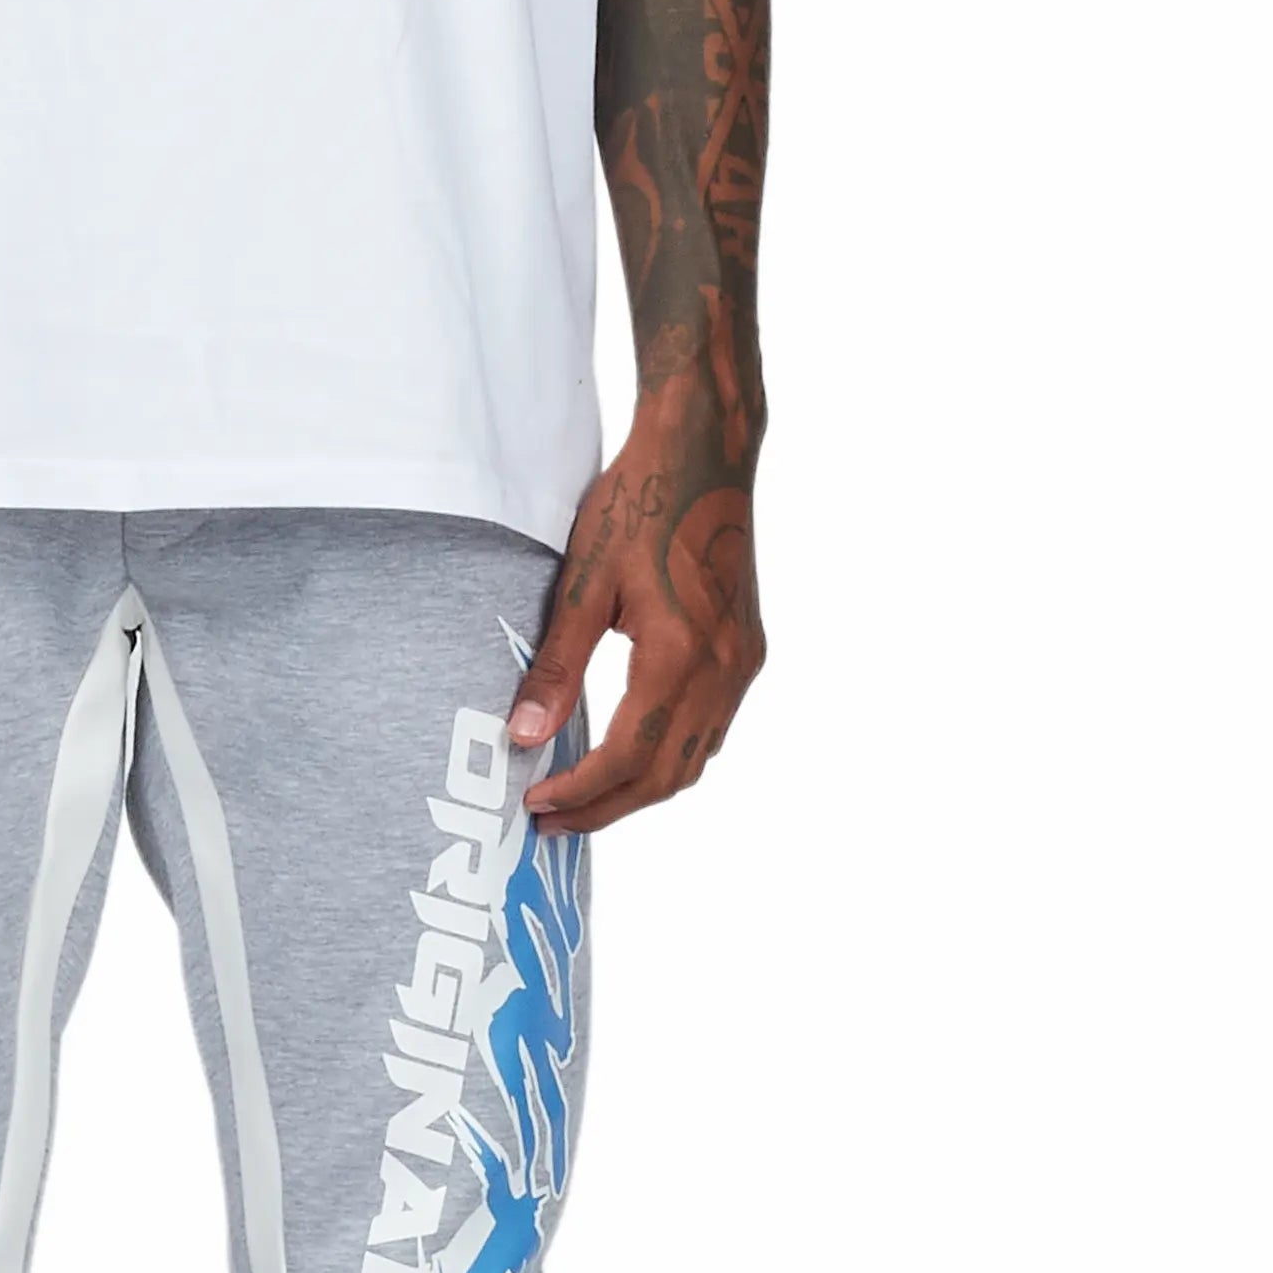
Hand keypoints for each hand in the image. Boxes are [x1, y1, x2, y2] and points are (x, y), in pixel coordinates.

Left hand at [508, 433, 764, 831]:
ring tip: (584, 797)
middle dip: (607, 808)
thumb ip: (556, 666)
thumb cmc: (639, 504)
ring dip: (642, 788)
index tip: (537, 805)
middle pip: (667, 775)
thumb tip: (524, 736)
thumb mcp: (583, 582)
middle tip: (551, 822)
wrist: (704, 451)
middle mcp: (723, 670)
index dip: (581, 792)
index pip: (627, 757)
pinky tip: (632, 751)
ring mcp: (742, 663)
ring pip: (696, 759)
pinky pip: (713, 728)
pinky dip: (672, 756)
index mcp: (679, 656)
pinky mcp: (748, 650)